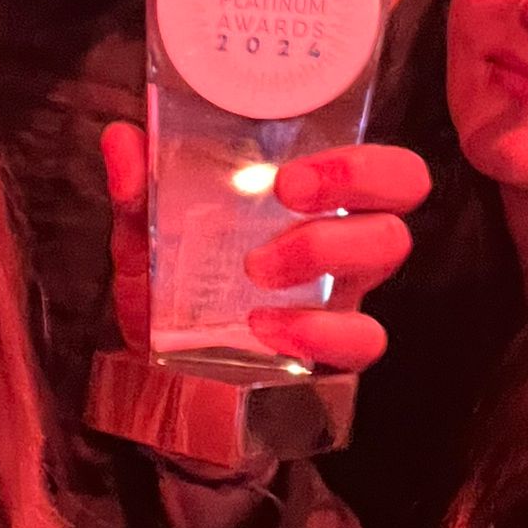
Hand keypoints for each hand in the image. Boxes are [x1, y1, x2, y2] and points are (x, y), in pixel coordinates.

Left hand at [100, 123, 430, 367]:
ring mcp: (344, 293)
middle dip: (357, 174)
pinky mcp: (337, 352)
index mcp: (307, 198)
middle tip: (288, 191)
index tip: (287, 169)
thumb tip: (123, 139)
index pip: (369, 150)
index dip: (357, 148)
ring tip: (257, 268)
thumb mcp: (146, 241)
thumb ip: (135, 194)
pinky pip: (363, 338)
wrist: (164, 389)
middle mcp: (340, 236)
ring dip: (325, 243)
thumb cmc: (172, 297)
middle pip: (404, 184)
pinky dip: (318, 328)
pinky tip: (266, 328)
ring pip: (388, 246)